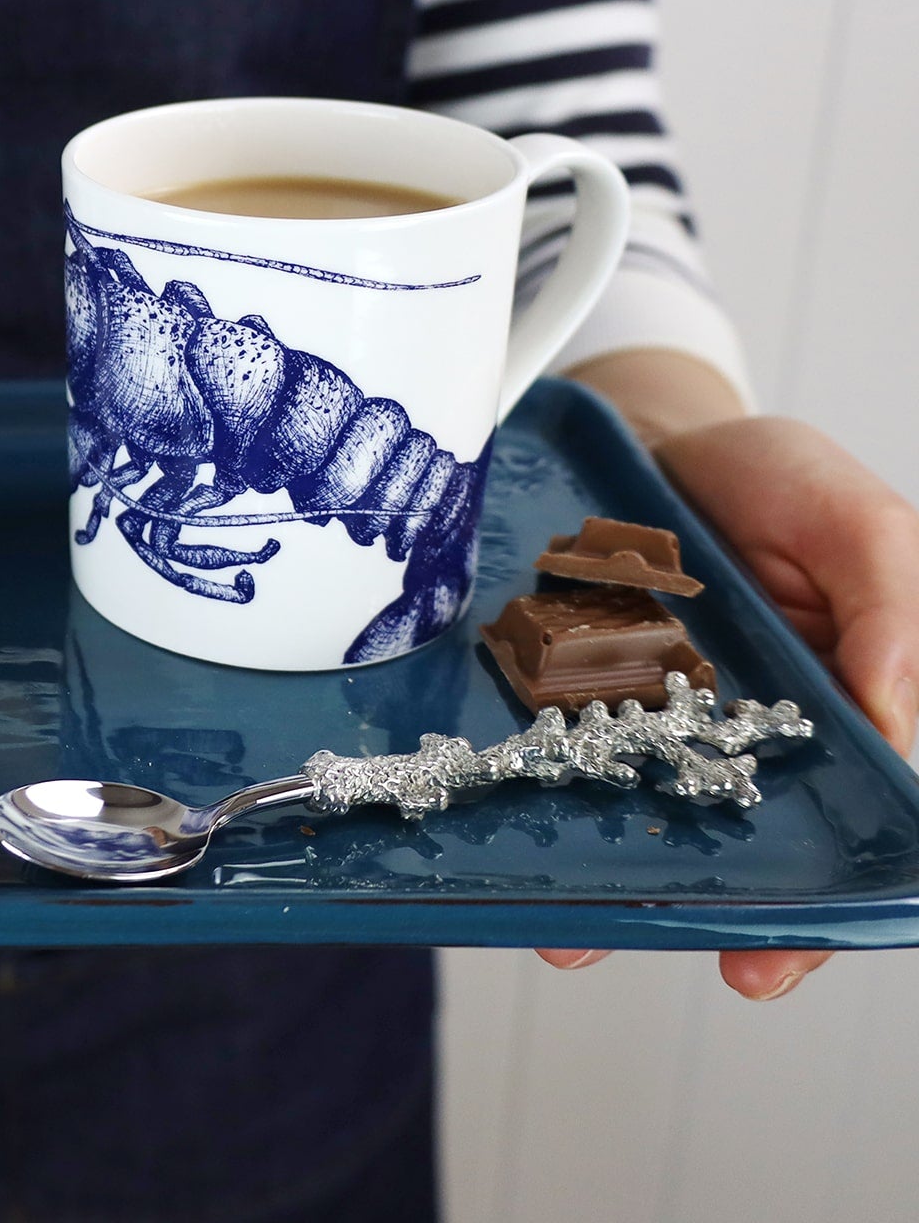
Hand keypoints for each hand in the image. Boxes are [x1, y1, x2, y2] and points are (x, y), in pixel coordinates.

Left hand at [537, 352, 918, 1000]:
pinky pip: (570, 766)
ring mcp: (666, 726)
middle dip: (744, 918)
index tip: (794, 947)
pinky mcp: (587, 703)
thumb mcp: (852, 519)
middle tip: (722, 961)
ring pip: (655, 825)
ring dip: (626, 886)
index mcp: (849, 711)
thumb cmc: (769, 480)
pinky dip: (547, 811)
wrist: (648, 435)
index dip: (841, 897)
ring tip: (580, 929)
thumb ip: (890, 603)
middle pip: (761, 850)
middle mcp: (758, 737)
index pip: (868, 823)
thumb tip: (898, 711)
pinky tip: (516, 852)